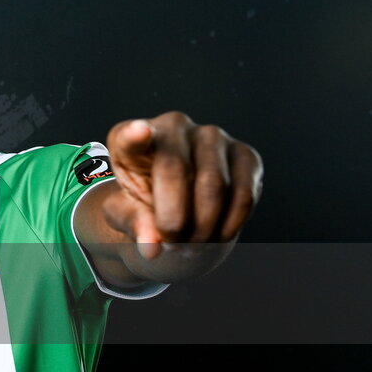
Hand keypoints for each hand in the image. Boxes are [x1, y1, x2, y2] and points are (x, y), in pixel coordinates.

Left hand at [102, 111, 262, 258]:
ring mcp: (212, 135)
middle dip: (173, 220)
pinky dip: (230, 225)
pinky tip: (216, 237)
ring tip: (190, 246)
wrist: (178, 201)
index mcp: (131, 137)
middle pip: (174, 169)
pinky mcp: (245, 154)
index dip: (134, 136)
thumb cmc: (143, 203)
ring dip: (203, 228)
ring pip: (214, 185)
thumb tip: (152, 246)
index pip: (129, 137)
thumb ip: (133, 225)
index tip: (139, 132)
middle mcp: (174, 125)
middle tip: (171, 246)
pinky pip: (244, 194)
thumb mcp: (126, 215)